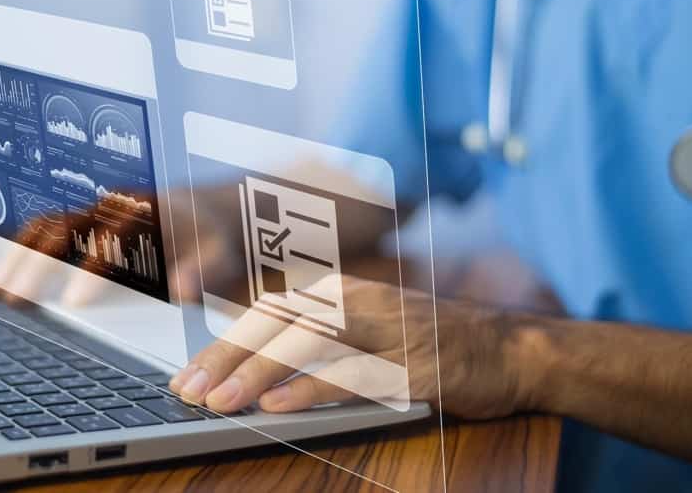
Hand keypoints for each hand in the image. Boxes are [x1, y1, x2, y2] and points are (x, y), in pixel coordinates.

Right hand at [0, 188, 244, 305]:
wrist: (217, 214)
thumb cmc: (219, 236)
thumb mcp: (223, 253)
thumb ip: (203, 271)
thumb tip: (181, 291)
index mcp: (150, 209)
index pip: (115, 234)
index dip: (93, 267)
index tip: (76, 303)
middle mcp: (116, 206)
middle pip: (68, 226)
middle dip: (39, 263)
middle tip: (14, 298)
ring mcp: (98, 214)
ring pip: (48, 228)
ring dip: (19, 257)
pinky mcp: (88, 228)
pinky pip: (46, 234)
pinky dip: (20, 251)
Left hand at [170, 265, 534, 418]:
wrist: (508, 346)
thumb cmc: (427, 342)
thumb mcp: (366, 330)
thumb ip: (316, 340)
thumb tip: (257, 368)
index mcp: (338, 292)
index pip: (266, 314)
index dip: (223, 345)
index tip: (188, 376)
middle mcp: (355, 300)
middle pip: (276, 324)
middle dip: (227, 358)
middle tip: (187, 391)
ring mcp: (384, 328)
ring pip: (307, 343)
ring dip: (257, 372)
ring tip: (219, 401)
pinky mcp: (410, 361)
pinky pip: (352, 373)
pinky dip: (311, 387)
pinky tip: (278, 404)